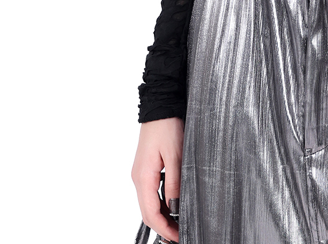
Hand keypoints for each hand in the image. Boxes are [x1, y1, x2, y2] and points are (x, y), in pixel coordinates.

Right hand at [131, 117, 184, 242]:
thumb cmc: (167, 126)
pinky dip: (160, 203)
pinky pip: (151, 192)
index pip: (150, 214)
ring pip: (148, 203)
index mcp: (143, 177)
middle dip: (163, 227)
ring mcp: (140, 173)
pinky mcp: (146, 168)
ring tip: (179, 222)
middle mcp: (138, 178)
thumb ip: (174, 184)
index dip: (164, 230)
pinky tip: (173, 204)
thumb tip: (175, 208)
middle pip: (147, 212)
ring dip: (162, 216)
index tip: (178, 237)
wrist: (160, 105)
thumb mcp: (176, 155)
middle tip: (181, 234)